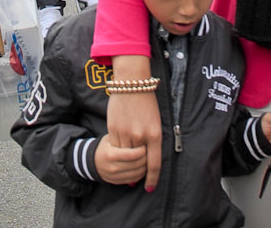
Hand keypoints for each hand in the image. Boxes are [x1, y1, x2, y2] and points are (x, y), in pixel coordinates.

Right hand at [94, 133, 147, 184]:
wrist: (93, 161)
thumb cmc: (105, 146)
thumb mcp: (110, 138)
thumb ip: (123, 138)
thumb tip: (141, 137)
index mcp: (110, 154)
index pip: (131, 154)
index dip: (142, 150)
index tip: (146, 144)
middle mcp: (112, 167)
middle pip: (136, 165)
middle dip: (146, 158)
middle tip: (151, 151)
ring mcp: (114, 176)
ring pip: (137, 173)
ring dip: (146, 167)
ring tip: (149, 159)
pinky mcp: (117, 182)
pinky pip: (134, 179)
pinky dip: (142, 174)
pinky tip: (144, 167)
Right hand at [105, 56, 163, 190]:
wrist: (131, 82)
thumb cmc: (147, 101)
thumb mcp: (156, 121)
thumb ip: (152, 139)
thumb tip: (148, 156)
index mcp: (155, 134)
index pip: (154, 164)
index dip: (152, 178)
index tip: (149, 188)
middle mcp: (141, 136)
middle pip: (138, 162)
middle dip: (138, 171)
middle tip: (137, 175)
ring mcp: (126, 133)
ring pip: (125, 155)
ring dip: (127, 160)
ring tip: (128, 159)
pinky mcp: (114, 129)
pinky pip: (116, 146)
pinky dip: (118, 149)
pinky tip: (120, 146)